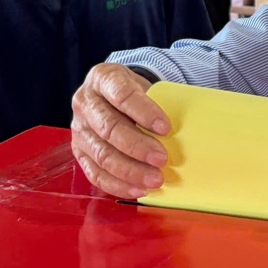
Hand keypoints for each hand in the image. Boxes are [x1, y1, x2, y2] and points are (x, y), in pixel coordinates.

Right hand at [71, 63, 170, 198]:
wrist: (110, 94)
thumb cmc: (132, 91)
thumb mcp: (144, 85)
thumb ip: (160, 102)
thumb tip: (189, 130)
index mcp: (103, 78)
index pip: (122, 94)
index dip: (144, 112)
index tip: (166, 128)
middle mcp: (85, 102)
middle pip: (110, 127)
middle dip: (138, 147)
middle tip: (162, 159)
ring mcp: (79, 128)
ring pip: (102, 154)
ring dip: (131, 171)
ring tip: (154, 179)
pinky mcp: (79, 151)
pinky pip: (95, 173)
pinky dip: (118, 184)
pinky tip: (137, 189)